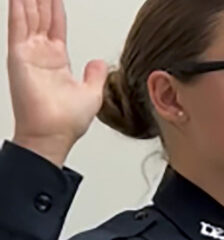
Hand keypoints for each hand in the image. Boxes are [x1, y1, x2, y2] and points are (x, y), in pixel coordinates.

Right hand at [8, 0, 107, 165]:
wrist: (54, 135)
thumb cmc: (67, 122)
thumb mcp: (91, 93)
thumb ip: (94, 75)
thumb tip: (98, 62)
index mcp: (57, 61)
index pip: (56, 26)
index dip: (56, 8)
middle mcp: (40, 55)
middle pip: (40, 17)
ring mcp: (28, 54)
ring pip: (28, 16)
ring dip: (29, 0)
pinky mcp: (19, 56)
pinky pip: (18, 26)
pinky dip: (18, 9)